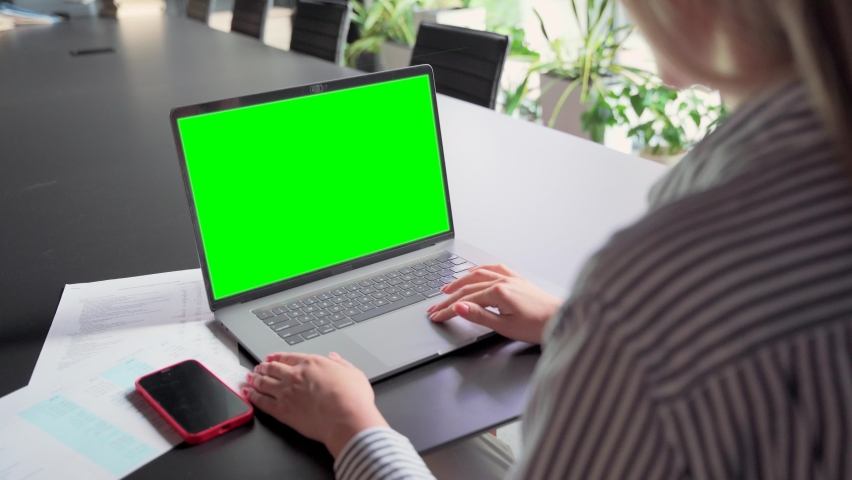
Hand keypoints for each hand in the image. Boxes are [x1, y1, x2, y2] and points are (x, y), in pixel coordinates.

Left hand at [244, 352, 388, 457]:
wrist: (346, 417)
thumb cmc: (353, 397)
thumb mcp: (353, 373)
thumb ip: (341, 363)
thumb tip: (334, 357)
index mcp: (312, 363)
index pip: (288, 357)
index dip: (277, 357)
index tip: (271, 358)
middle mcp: (295, 375)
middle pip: (273, 369)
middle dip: (263, 367)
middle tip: (258, 367)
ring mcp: (286, 393)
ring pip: (264, 383)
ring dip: (255, 380)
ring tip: (249, 378)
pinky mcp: (282, 411)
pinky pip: (262, 402)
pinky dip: (253, 396)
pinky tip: (248, 394)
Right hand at [426, 264, 561, 343]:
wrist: (561, 320)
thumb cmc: (537, 326)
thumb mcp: (504, 326)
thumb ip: (479, 315)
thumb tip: (458, 306)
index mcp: (498, 292)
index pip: (465, 300)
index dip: (447, 310)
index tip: (436, 316)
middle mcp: (503, 281)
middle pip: (468, 287)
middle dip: (448, 297)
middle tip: (435, 306)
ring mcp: (510, 278)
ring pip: (478, 275)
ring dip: (460, 281)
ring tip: (447, 288)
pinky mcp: (517, 280)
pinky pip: (494, 269)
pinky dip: (480, 270)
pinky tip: (474, 272)